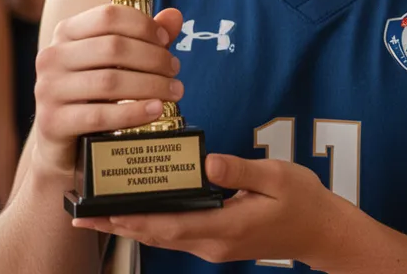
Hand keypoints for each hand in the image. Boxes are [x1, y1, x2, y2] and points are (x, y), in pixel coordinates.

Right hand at [32, 6, 184, 175]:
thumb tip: (174, 16)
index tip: (166, 40)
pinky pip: (100, 115)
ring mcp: (48, 89)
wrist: (63, 145)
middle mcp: (52, 57)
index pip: (108, 16)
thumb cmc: (94, 95)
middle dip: (153, 57)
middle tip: (174, 69)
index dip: (143, 25)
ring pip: (110, 81)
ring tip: (174, 91)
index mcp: (66, 33)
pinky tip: (155, 110)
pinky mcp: (52, 122)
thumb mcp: (117, 63)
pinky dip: (133, 112)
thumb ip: (143, 38)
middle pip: (113, 47)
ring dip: (150, 85)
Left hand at [73, 154, 351, 267]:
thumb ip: (240, 170)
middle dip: (119, 224)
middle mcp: (213, 242)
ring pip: (164, 237)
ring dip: (132, 225)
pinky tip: (141, 211)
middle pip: (157, 234)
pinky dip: (154, 223)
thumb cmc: (303, 201)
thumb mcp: (276, 177)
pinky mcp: (217, 241)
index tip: (103, 212)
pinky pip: (177, 234)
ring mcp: (214, 245)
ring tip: (100, 214)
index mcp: (225, 227)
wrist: (323, 232)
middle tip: (83, 216)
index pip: (169, 225)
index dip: (133, 218)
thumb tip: (207, 161)